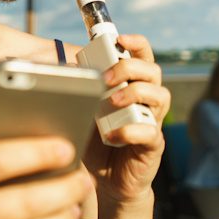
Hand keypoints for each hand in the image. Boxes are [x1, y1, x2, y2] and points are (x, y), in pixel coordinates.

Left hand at [82, 34, 169, 203]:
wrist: (105, 180)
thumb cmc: (93, 139)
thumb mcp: (82, 110)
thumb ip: (77, 91)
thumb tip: (58, 71)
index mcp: (130, 85)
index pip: (142, 55)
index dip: (135, 43)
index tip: (120, 38)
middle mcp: (146, 99)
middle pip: (153, 70)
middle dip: (129, 68)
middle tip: (107, 77)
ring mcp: (152, 121)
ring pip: (160, 95)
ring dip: (133, 93)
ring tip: (111, 102)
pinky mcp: (153, 145)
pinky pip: (150, 132)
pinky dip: (130, 131)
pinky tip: (112, 136)